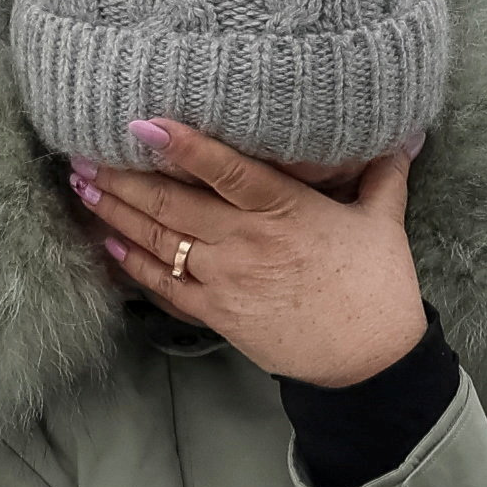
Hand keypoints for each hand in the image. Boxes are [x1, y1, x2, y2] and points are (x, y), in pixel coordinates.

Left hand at [74, 122, 426, 389]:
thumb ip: (382, 172)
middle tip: (81, 153)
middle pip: (172, 203)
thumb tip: (405, 132)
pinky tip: (106, 244)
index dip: (182, 146)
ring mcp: (226, 278)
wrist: (369, 362)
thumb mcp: (382, 220)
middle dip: (123, 177)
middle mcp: (246, 240)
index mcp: (285, 208)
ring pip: (159, 240)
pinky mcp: (217, 313)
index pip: (225, 169)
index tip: (141, 124)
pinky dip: (132, 264)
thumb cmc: (378, 286)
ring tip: (81, 188)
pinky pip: (164, 285)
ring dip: (116, 213)